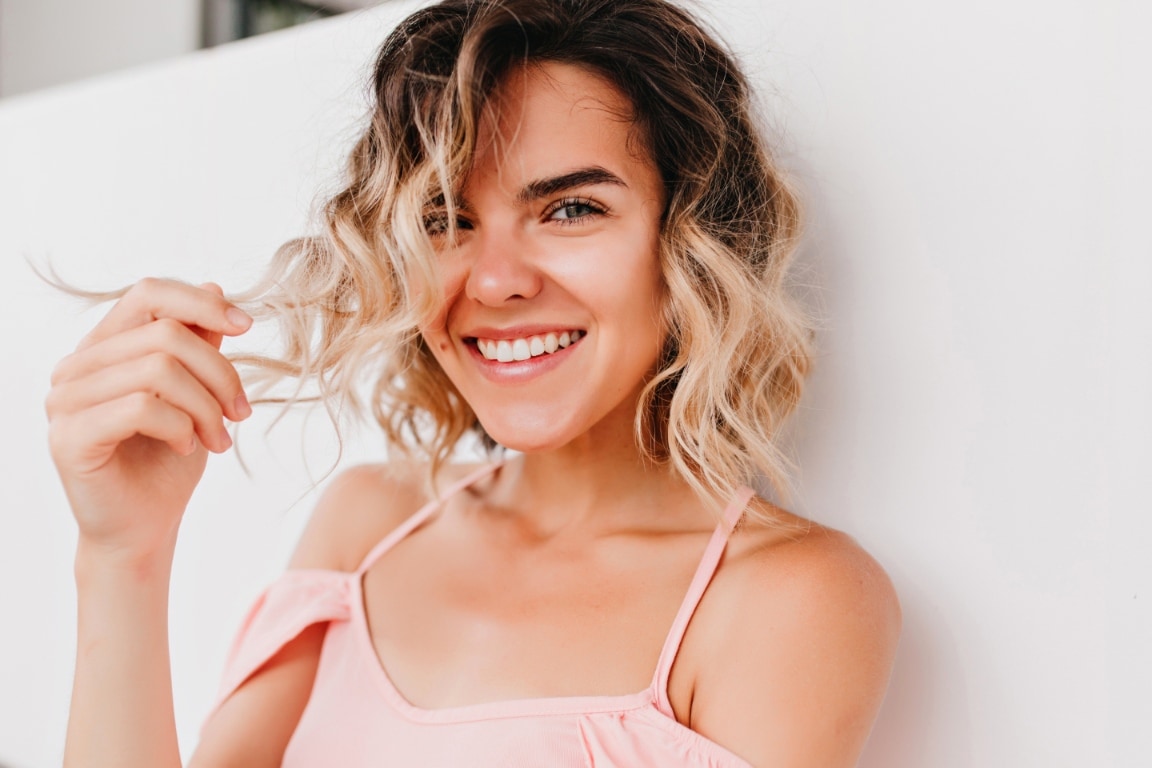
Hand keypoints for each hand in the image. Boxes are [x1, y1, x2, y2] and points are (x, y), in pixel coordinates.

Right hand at [46, 278, 253, 562]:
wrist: (144, 528)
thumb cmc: (168, 460)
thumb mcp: (197, 392)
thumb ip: (199, 343)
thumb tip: (215, 286)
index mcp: (104, 347)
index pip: (148, 293)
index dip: (201, 303)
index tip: (247, 327)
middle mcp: (75, 367)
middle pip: (165, 335)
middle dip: (219, 374)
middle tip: (241, 414)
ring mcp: (65, 401)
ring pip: (158, 370)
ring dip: (206, 406)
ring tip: (219, 438)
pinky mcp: (69, 437)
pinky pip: (141, 407)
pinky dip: (180, 426)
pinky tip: (187, 447)